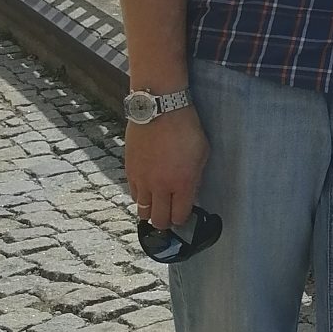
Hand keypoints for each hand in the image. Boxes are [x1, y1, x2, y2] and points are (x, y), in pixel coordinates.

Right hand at [126, 109, 209, 230]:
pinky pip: (134, 195)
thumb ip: (195, 177)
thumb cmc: (186, 128)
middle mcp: (161, 186)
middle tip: (169, 217)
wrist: (160, 109)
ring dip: (151, 212)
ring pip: (143, 211)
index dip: (182, 219)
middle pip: (159, 220)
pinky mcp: (130, 171)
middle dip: (165, 222)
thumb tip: (190, 193)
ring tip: (157, 207)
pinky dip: (141, 197)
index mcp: (183, 183)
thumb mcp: (202, 153)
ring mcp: (143, 180)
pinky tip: (148, 191)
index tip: (183, 216)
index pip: (180, 216)